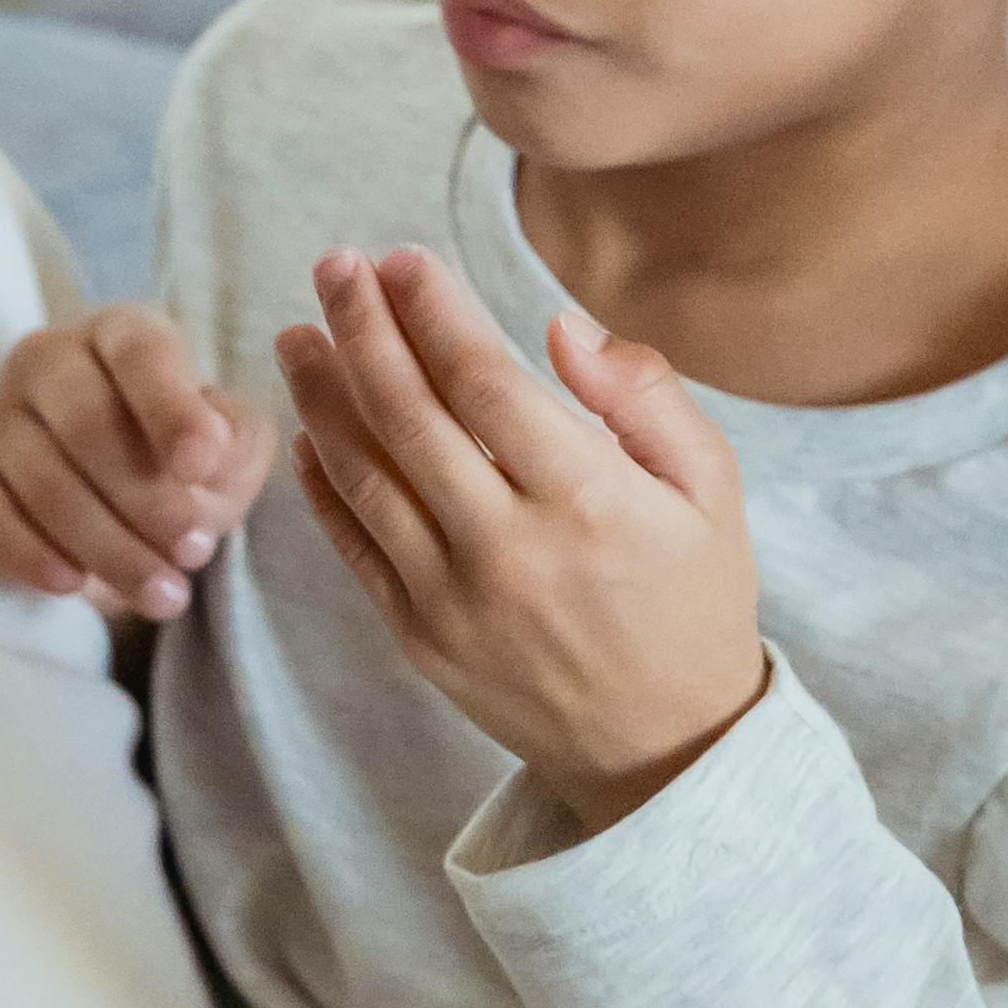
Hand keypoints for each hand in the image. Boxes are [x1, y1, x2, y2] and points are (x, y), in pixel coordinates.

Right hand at [0, 308, 278, 625]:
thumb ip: (234, 441)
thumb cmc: (176, 461)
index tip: (201, 468)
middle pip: (87, 424)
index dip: (172, 411)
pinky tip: (73, 584)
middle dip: (148, 499)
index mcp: (121, 336)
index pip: (141, 356)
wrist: (116, 506)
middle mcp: (47, 360)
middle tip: (195, 552)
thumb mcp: (231, 446)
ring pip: (43, 481)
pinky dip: (28, 552)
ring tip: (165, 593)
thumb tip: (204, 459)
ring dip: (109, 546)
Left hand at [277, 245, 765, 827]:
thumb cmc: (694, 600)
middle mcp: (509, 548)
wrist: (664, 749)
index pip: (483, 382)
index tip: (399, 258)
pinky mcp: (419, 638)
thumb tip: (560, 327)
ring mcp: (453, 599)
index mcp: (588, 501)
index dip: (432, 311)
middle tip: (332, 266)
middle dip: (361, 329)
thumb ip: (643, 397)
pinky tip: (306, 431)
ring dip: (321, 397)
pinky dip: (323, 486)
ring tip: (297, 336)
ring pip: (364, 478)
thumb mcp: (710, 490)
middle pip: (408, 417)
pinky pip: (355, 548)